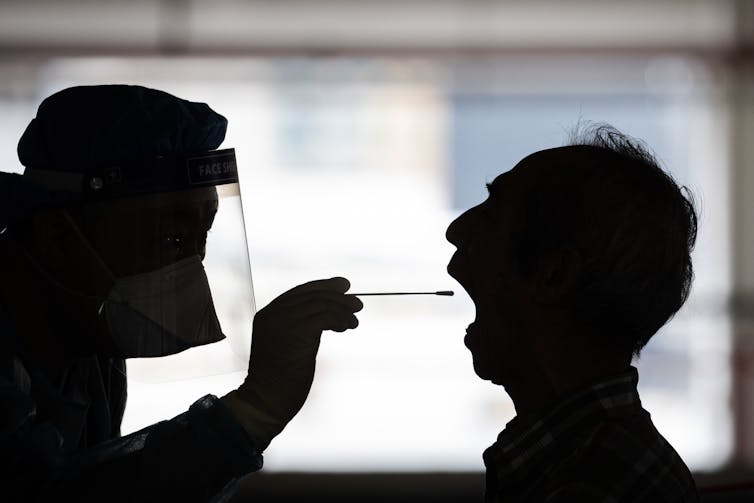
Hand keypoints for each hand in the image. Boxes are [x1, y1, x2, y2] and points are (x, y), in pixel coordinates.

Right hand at [222, 277, 361, 449]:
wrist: (266, 401)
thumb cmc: (278, 380)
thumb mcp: (284, 345)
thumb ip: (298, 327)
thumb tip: (327, 313)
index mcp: (268, 315)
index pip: (299, 292)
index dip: (323, 286)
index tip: (343, 286)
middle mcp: (274, 314)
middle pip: (312, 295)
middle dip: (338, 296)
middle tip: (357, 303)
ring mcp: (284, 322)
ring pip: (321, 304)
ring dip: (343, 309)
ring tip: (354, 320)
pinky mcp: (298, 332)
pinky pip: (327, 316)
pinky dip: (341, 318)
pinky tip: (348, 326)